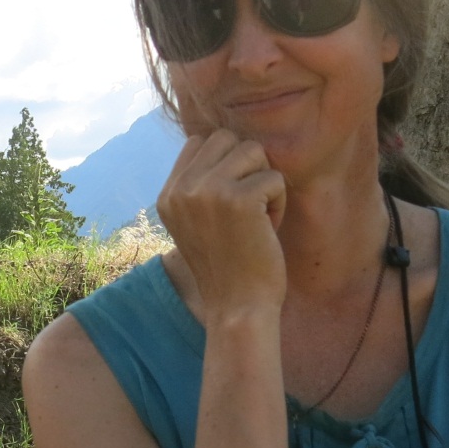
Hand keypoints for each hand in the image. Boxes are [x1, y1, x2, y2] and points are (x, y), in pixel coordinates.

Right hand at [157, 129, 287, 318]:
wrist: (238, 308)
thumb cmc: (228, 265)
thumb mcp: (197, 222)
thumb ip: (200, 185)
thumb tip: (227, 142)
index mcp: (168, 194)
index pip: (201, 141)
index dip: (229, 163)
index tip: (234, 201)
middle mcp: (182, 189)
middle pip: (229, 139)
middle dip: (249, 167)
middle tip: (250, 207)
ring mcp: (208, 192)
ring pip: (254, 151)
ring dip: (266, 183)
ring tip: (258, 218)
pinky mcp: (239, 199)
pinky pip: (275, 178)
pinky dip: (280, 203)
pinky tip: (267, 231)